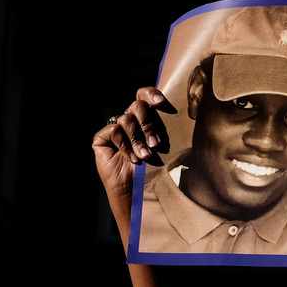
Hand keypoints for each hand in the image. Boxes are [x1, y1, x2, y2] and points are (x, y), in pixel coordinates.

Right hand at [93, 86, 171, 209]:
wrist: (138, 191)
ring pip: (126, 120)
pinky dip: (125, 146)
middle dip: (148, 124)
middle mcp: (131, 120)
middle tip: (156, 143)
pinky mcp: (102, 138)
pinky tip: (133, 160)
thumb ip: (167, 130)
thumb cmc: (155, 171)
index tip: (161, 103)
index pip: (145, 96)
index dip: (151, 94)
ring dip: (138, 140)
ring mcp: (116, 128)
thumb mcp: (165, 148)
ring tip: (146, 157)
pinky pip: (113, 131)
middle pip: (137, 106)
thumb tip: (183, 114)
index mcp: (146, 118)